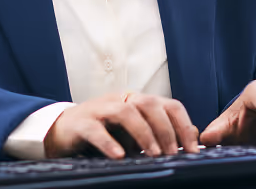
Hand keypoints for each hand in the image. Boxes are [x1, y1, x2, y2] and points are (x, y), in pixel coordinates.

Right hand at [43, 92, 200, 158]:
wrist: (62, 130)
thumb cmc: (103, 132)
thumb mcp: (134, 132)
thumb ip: (160, 132)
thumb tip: (193, 136)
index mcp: (138, 101)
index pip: (169, 105)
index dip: (183, 125)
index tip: (193, 149)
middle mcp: (121, 100)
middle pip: (149, 104)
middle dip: (165, 130)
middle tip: (173, 154)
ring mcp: (100, 109)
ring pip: (125, 112)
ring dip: (143, 133)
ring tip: (152, 154)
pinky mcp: (81, 123)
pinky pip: (96, 130)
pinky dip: (109, 142)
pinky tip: (119, 156)